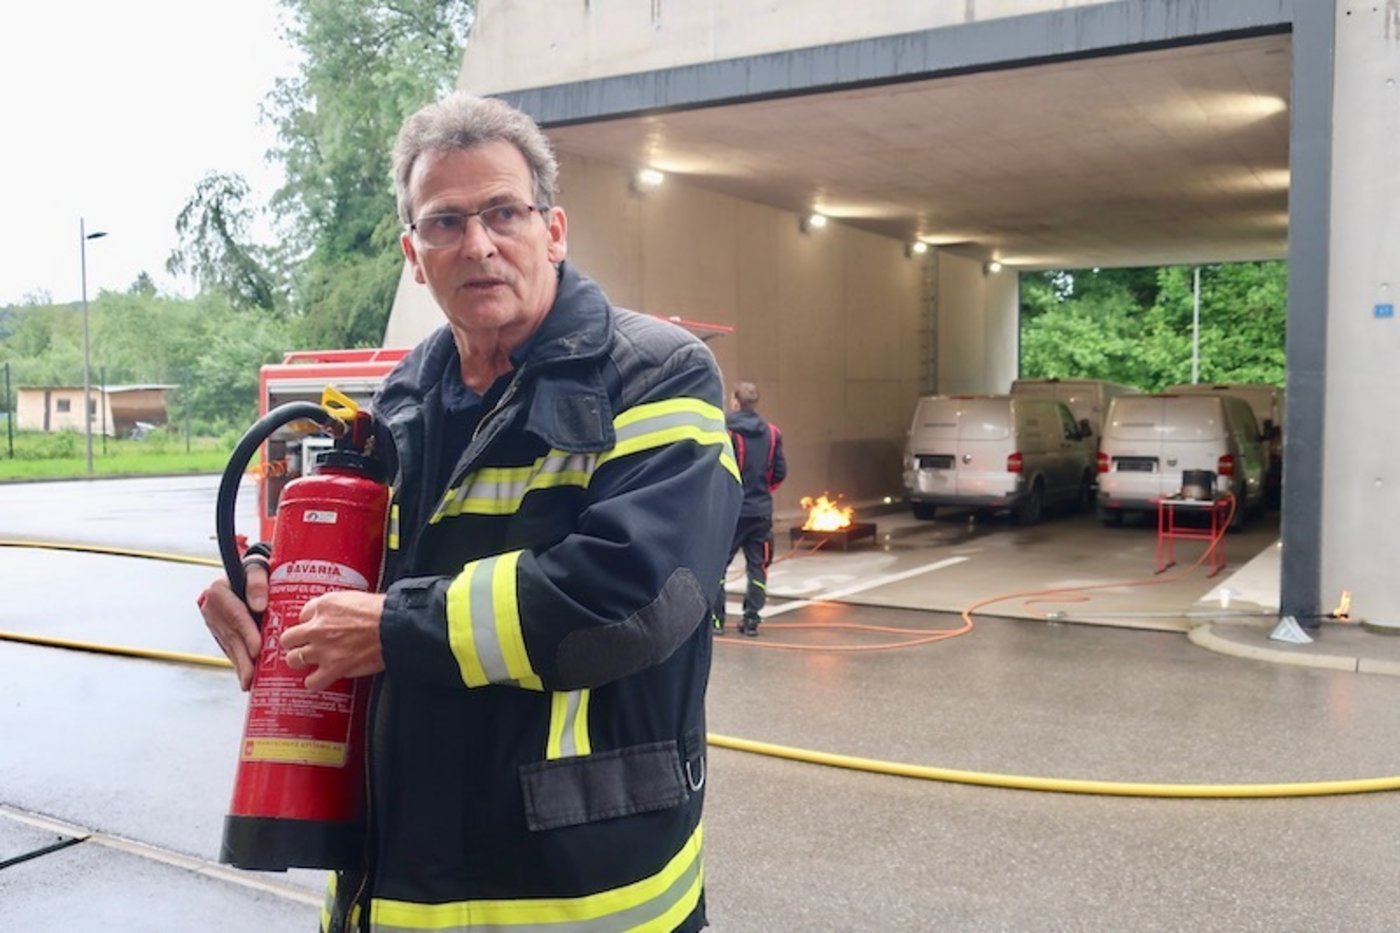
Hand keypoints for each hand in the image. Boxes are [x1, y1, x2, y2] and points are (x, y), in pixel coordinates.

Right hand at [197, 564, 267, 690]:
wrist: (249, 572)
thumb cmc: (257, 570)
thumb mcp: (258, 568)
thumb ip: (258, 582)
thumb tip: (259, 606)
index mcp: (218, 591)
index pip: (235, 615)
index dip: (247, 633)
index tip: (257, 649)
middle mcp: (211, 607)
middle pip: (230, 635)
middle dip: (243, 658)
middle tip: (252, 677)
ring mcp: (213, 621)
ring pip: (229, 645)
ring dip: (240, 665)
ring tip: (249, 683)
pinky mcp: (218, 631)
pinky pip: (229, 648)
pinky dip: (239, 662)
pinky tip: (246, 677)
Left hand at [281, 591, 386, 691]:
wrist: (395, 626)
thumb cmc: (382, 612)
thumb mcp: (355, 598)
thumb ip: (339, 606)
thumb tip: (337, 614)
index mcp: (324, 605)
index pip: (302, 614)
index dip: (309, 622)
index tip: (313, 626)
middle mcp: (318, 627)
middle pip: (288, 638)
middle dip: (295, 643)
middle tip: (302, 646)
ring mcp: (323, 649)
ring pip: (293, 659)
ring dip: (300, 661)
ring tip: (308, 663)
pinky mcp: (334, 667)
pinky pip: (311, 682)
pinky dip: (314, 682)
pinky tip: (319, 679)